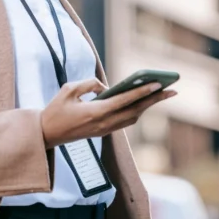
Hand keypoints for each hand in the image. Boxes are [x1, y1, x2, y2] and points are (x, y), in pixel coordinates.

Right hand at [39, 78, 176, 147]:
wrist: (45, 134)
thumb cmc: (55, 110)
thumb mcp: (68, 90)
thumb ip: (89, 84)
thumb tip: (105, 87)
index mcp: (95, 112)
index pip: (124, 101)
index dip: (142, 93)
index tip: (158, 85)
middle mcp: (103, 123)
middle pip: (135, 111)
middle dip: (155, 100)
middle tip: (172, 90)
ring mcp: (104, 130)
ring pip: (132, 117)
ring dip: (148, 106)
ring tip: (162, 94)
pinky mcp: (102, 132)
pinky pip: (124, 121)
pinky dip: (136, 111)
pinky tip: (143, 103)